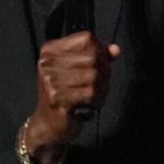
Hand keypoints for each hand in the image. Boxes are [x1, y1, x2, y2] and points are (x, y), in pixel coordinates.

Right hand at [25, 31, 120, 163]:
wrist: (47, 125)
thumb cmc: (64, 96)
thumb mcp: (77, 71)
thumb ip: (97, 58)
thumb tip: (115, 50)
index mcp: (50, 50)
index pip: (86, 38)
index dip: (100, 50)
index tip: (101, 62)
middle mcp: (48, 62)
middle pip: (93, 57)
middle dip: (104, 71)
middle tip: (101, 83)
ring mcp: (51, 80)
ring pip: (94, 76)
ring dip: (102, 88)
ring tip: (95, 95)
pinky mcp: (57, 98)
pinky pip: (91, 93)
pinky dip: (97, 100)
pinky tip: (91, 104)